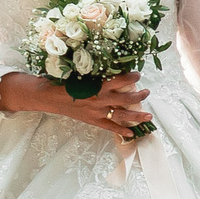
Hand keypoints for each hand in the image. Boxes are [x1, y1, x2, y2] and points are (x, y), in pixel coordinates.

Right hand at [0, 71, 149, 141]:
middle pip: (126, 99)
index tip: (137, 75)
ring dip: (137, 115)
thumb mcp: (81, 73)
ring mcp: (97, 112)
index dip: (132, 78)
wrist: (50, 96)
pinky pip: (110, 127)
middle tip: (147, 92)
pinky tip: (132, 133)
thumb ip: (97, 72)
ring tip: (149, 115)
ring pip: (122, 115)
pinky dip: (121, 131)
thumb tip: (112, 65)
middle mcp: (100, 99)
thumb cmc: (64, 81)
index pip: (121, 80)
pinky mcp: (92, 121)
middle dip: (139, 96)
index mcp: (98, 85)